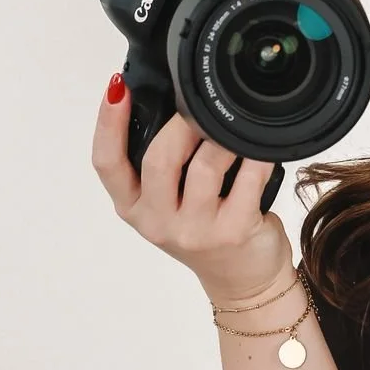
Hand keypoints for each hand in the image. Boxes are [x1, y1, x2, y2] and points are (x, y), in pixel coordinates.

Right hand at [91, 74, 291, 303]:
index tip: (117, 88)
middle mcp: (157, 222)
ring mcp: (195, 231)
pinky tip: (262, 147)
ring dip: (221, 137)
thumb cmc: (207, 233)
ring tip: (232, 124)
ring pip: (205, 167)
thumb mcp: (169, 204)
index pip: (107, 162)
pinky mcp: (232, 232)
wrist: (243, 282)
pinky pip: (247, 180)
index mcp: (133, 207)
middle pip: (159, 159)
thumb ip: (160, 166)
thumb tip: (170, 105)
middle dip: (182, 124)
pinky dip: (256, 157)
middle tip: (199, 108)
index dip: (108, 122)